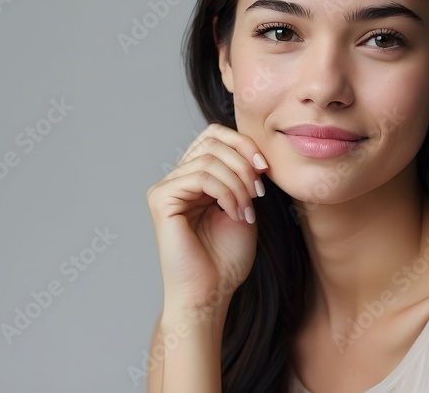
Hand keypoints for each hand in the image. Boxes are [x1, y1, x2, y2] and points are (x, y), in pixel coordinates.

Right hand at [146, 123, 268, 317]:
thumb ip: (244, 176)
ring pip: (210, 159)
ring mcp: (166, 188)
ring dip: (238, 183)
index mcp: (195, 178)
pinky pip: (200, 176)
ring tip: (246, 210)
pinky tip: (234, 213)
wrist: (211, 293)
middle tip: (258, 193)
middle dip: (244, 163)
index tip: (266, 169)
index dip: (243, 144)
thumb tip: (254, 152)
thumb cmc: (226, 258)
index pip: (214, 136)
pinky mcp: (161, 200)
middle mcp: (177, 179)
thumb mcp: (244, 206)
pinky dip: (226, 192)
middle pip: (212, 140)